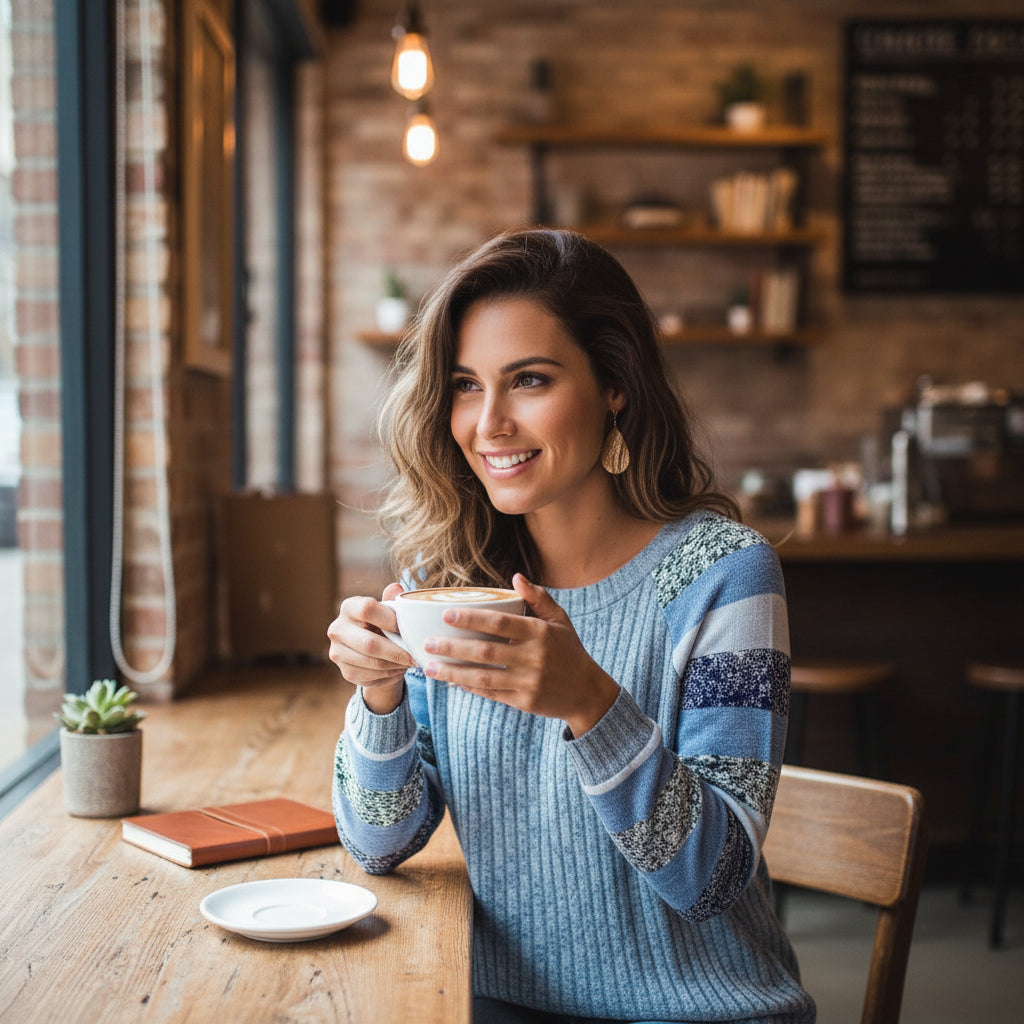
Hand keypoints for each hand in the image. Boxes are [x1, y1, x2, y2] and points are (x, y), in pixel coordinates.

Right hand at [327, 583, 415, 713]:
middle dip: (398, 652)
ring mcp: (337, 652)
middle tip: (416, 656)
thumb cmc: (383, 623)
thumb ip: (393, 601)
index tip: (406, 629)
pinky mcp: (345, 672)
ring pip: (373, 663)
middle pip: (369, 644)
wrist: (371, 649)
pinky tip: (399, 669)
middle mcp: (337, 628)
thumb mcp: (389, 610)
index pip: (367, 609)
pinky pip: (372, 677)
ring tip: (410, 662)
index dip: (390, 620)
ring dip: (396, 665)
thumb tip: (396, 588)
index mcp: (349, 607)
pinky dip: (390, 675)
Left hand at [421, 573, 619, 736]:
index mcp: (539, 633)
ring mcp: (528, 682)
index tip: (446, 615)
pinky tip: (451, 681)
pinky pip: (490, 693)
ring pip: (483, 677)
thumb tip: (515, 577)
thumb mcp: (560, 621)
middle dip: (453, 647)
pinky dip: (469, 687)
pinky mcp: (523, 702)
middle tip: (427, 642)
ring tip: (429, 666)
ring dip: (453, 672)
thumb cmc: (570, 652)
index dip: (471, 619)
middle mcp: (533, 657)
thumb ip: (538, 598)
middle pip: (485, 651)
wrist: (587, 693)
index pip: (499, 623)